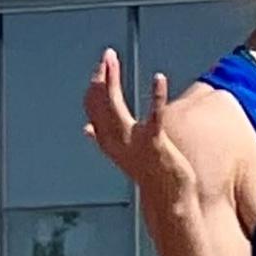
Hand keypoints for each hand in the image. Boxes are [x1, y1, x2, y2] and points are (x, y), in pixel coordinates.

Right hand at [84, 50, 197, 203]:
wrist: (169, 200)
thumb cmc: (150, 175)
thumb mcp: (123, 155)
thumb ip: (105, 138)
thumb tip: (87, 129)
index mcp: (109, 141)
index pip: (93, 109)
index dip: (95, 86)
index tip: (100, 67)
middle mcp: (116, 142)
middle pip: (100, 104)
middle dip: (102, 77)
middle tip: (107, 55)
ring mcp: (134, 143)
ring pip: (114, 108)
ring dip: (112, 81)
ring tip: (113, 60)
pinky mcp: (156, 145)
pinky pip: (154, 116)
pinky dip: (155, 96)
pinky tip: (159, 78)